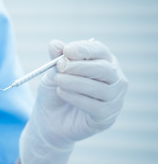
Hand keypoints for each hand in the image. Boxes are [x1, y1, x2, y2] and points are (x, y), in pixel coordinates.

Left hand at [19, 39, 127, 163]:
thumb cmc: (55, 92)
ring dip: (77, 82)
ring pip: (102, 88)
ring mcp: (114, 99)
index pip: (100, 51)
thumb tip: (55, 43)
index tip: (66, 50)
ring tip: (58, 81)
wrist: (48, 120)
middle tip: (60, 66)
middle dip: (81, 66)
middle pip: (106, 69)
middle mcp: (114, 79)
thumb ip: (57, 59)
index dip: (84, 49)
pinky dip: (77, 98)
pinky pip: (96, 106)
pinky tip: (62, 93)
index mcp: (103, 62)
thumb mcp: (52, 73)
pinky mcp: (107, 117)